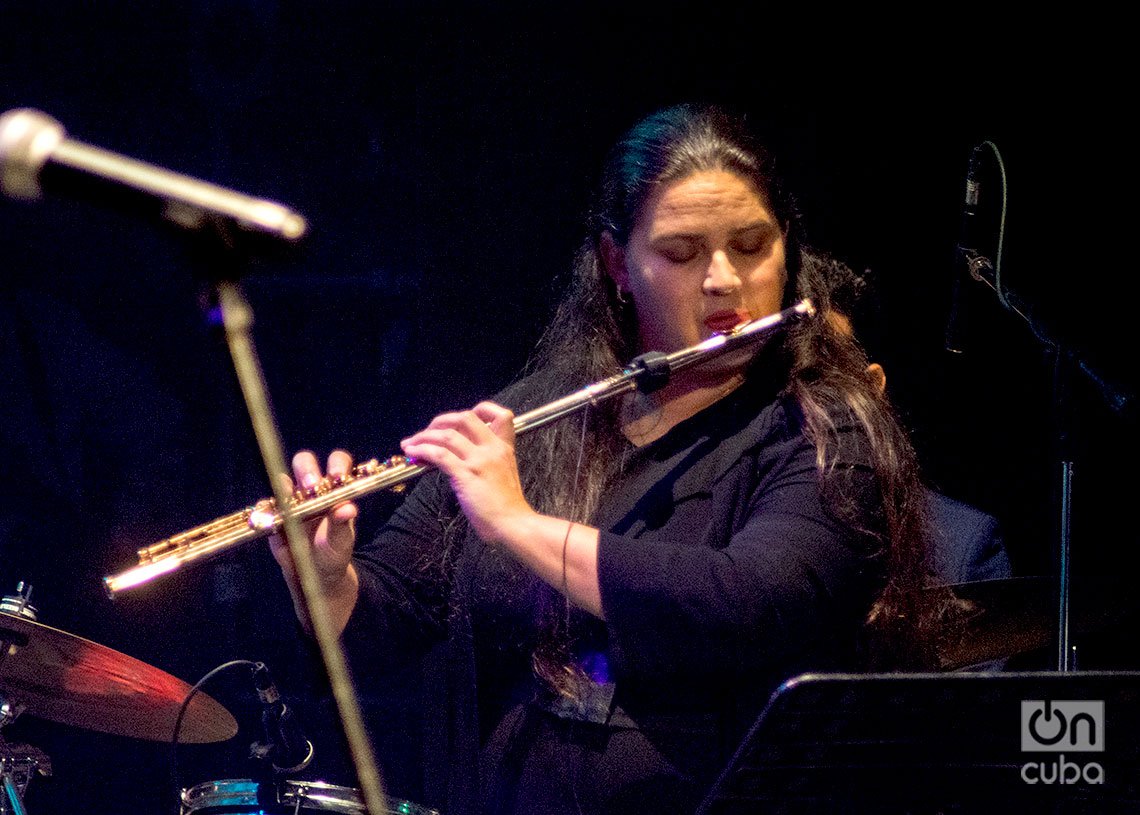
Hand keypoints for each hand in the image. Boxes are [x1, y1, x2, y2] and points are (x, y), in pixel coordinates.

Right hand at [268, 449, 358, 599]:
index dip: (337, 464)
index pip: (337, 463)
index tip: (337, 476)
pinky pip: (266, 505)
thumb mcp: (341, 541)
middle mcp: (311, 489)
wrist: (315, 573)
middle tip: (311, 486)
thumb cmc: (334, 551)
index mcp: (334, 490)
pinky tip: (270, 514)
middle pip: (305, 463)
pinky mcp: (274, 515)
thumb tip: (349, 508)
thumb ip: (342, 524)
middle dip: (307, 470)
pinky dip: (266, 507)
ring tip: (288, 497)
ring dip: (283, 485)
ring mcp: (290, 499)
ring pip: (282, 480)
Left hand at [400, 401, 533, 542]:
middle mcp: (492, 449)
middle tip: (428, 431)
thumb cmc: (508, 507)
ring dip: (424, 436)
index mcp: (504, 448)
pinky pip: (439, 454)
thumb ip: (487, 462)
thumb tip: (460, 459)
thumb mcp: (504, 475)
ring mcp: (479, 460)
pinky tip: (413, 453)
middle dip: (441, 421)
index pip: (501, 414)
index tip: (460, 420)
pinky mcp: (466, 474)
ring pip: (447, 435)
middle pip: (465, 418)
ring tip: (411, 443)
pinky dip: (421, 450)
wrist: (514, 524)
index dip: (479, 410)